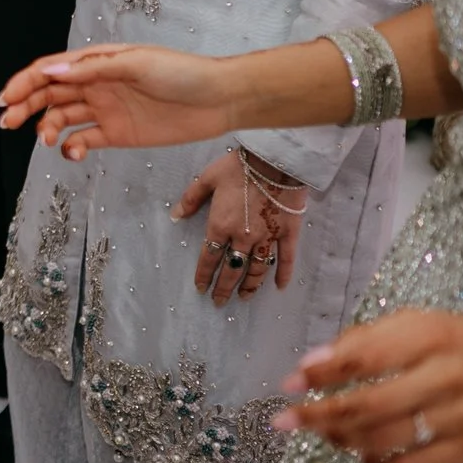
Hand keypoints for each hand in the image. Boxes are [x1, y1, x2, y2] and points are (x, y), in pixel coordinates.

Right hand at [0, 42, 241, 155]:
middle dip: (25, 106)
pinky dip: (72, 148)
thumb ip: (92, 69)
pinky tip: (72, 153)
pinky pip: (84, 140)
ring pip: (61, 118)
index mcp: (96, 62)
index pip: (50, 71)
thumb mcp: (136, 64)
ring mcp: (105, 110)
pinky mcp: (118, 134)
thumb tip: (49, 72)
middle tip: (7, 122)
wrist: (220, 99)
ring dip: (46, 128)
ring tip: (44, 140)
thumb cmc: (182, 72)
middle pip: (49, 95)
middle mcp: (95, 85)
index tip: (6, 100)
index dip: (24, 82)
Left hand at [173, 148, 301, 304]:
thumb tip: (174, 216)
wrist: (274, 161)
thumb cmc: (237, 167)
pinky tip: (280, 287)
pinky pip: (286, 259)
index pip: (208, 258)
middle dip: (224, 287)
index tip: (200, 288)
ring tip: (244, 298)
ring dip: (250, 286)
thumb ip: (190, 199)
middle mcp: (242, 238)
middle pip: (232, 270)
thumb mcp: (206, 178)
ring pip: (257, 269)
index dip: (204, 275)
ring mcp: (267, 238)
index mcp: (220, 226)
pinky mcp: (288, 234)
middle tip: (219, 301)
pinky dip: (284, 274)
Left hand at [280, 310, 462, 462]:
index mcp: (433, 335)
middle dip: (321, 414)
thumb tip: (311, 364)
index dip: (323, 372)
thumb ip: (366, 340)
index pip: (367, 356)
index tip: (288, 383)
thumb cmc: (461, 343)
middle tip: (286, 421)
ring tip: (325, 436)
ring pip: (394, 437)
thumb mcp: (420, 325)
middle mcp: (452, 374)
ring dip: (347, 441)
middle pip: (375, 402)